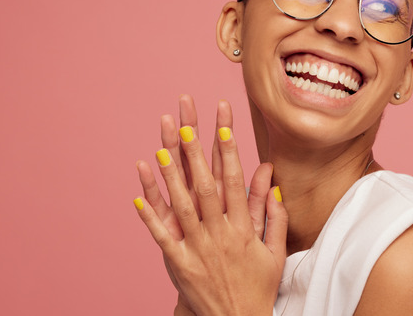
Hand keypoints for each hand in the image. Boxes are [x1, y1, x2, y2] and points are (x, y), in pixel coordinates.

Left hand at [134, 97, 287, 314]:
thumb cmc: (258, 287)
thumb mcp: (275, 251)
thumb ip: (274, 215)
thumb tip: (272, 183)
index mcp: (243, 230)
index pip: (235, 184)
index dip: (229, 154)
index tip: (224, 128)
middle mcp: (219, 235)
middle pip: (206, 188)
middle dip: (195, 154)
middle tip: (186, 126)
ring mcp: (197, 249)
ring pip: (181, 207)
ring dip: (170, 177)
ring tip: (159, 149)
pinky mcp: (179, 264)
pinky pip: (161, 236)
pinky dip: (149, 215)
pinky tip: (137, 195)